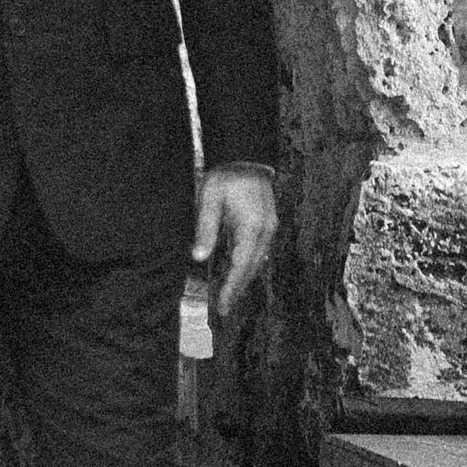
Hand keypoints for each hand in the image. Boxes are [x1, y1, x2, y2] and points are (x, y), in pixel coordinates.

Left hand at [193, 167, 277, 322]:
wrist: (245, 157)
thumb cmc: (225, 176)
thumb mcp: (209, 199)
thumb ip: (205, 228)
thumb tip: (198, 257)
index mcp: (252, 227)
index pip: (241, 266)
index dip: (231, 289)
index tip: (222, 307)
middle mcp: (265, 232)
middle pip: (251, 269)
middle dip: (237, 290)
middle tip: (222, 309)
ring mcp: (269, 229)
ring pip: (255, 263)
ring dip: (241, 279)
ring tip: (225, 296)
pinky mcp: (266, 226)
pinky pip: (256, 253)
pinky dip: (245, 266)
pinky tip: (233, 273)